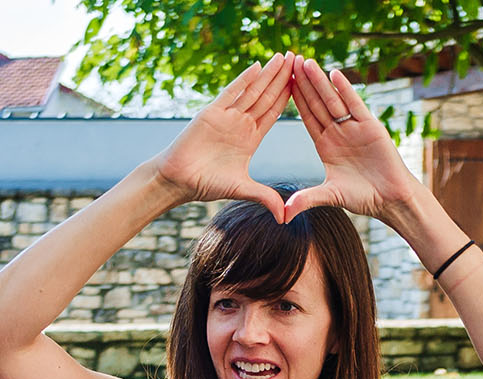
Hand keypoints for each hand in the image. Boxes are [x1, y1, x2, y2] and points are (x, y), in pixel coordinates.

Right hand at [152, 52, 294, 222]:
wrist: (177, 180)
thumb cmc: (206, 184)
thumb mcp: (242, 190)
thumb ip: (265, 198)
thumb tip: (285, 217)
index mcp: (251, 138)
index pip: (274, 112)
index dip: (289, 96)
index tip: (305, 82)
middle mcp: (241, 123)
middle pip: (267, 96)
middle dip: (283, 78)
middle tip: (300, 58)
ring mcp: (226, 116)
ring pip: (252, 91)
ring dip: (268, 74)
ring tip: (284, 57)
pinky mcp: (211, 113)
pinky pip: (230, 93)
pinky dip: (243, 80)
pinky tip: (257, 67)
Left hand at [283, 58, 417, 222]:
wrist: (391, 198)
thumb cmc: (363, 198)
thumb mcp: (330, 196)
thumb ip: (307, 199)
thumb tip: (284, 215)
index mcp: (325, 146)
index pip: (306, 117)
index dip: (294, 100)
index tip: (281, 82)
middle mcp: (337, 133)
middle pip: (317, 103)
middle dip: (303, 83)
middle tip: (289, 61)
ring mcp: (353, 128)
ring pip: (332, 100)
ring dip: (319, 81)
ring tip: (306, 62)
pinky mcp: (370, 126)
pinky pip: (354, 105)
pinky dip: (345, 89)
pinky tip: (334, 74)